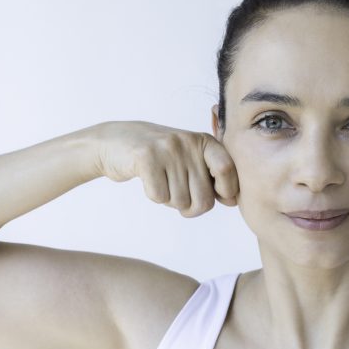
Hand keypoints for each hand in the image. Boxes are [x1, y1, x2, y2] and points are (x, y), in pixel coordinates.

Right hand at [92, 121, 238, 216]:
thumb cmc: (160, 158)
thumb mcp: (190, 158)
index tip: (219, 198)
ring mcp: (167, 148)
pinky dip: (154, 196)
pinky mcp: (146, 157)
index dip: (227, 191)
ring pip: (181, 202)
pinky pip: (159, 197)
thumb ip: (213, 175)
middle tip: (179, 196)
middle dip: (191, 207)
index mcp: (204, 141)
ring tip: (162, 181)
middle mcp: (188, 142)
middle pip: (204, 198)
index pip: (227, 170)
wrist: (114, 142)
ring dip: (170, 201)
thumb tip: (233, 200)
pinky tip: (148, 180)